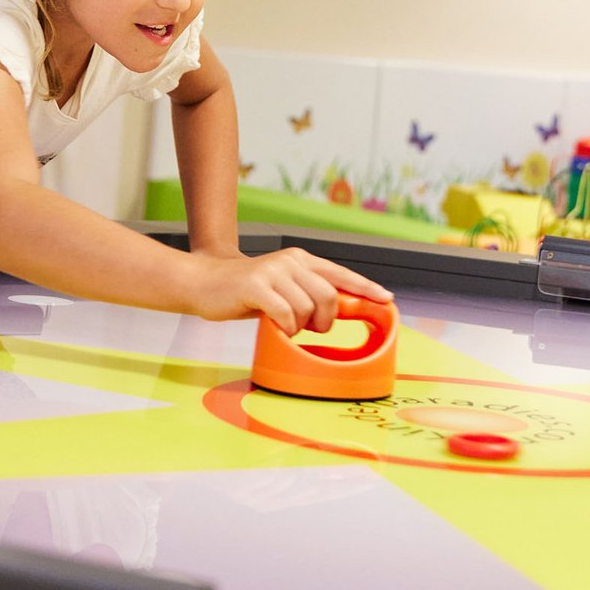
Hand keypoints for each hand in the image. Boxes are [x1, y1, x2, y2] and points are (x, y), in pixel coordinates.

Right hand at [182, 247, 393, 334]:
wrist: (203, 281)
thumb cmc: (245, 292)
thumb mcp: (281, 287)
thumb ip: (306, 293)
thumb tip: (337, 310)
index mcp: (300, 260)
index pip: (341, 273)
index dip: (366, 288)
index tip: (386, 299)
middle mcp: (291, 261)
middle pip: (329, 296)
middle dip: (325, 320)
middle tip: (310, 329)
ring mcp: (273, 272)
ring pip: (307, 309)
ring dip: (299, 327)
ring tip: (283, 325)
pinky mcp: (256, 286)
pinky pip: (285, 315)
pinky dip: (284, 328)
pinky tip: (274, 327)